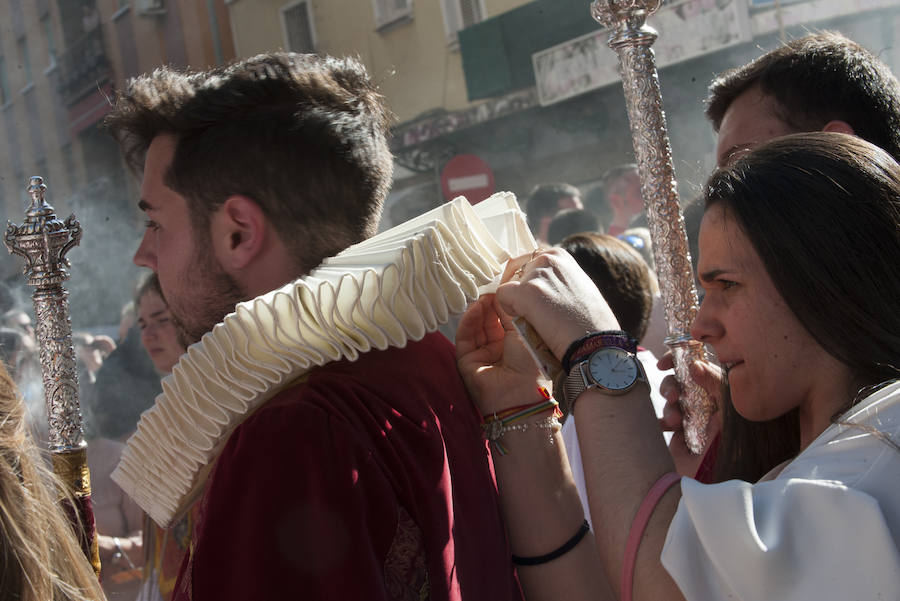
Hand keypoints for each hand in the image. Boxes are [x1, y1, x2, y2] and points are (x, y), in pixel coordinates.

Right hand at [456, 294, 548, 414]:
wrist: (523, 394)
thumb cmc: (532, 363)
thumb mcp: (524, 330)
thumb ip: (510, 310)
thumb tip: (501, 292)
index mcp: (517, 343)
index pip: (505, 317)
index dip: (503, 302)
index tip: (502, 285)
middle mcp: (499, 349)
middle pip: (489, 320)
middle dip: (490, 304)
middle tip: (491, 287)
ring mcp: (483, 355)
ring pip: (475, 327)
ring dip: (479, 310)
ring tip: (483, 296)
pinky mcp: (467, 362)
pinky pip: (465, 338)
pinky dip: (468, 322)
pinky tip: (474, 308)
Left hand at [495, 249, 619, 360]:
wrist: (595, 342)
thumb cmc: (591, 323)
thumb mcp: (577, 287)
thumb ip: (558, 279)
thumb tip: (542, 285)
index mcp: (559, 255)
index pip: (528, 261)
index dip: (528, 282)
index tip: (539, 299)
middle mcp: (547, 259)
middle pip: (515, 272)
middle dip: (519, 292)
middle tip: (537, 312)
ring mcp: (536, 275)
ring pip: (508, 285)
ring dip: (516, 303)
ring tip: (537, 320)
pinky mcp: (526, 292)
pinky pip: (502, 296)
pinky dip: (508, 311)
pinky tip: (527, 322)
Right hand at [658, 353, 723, 476]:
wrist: (719, 483)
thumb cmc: (732, 445)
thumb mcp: (728, 409)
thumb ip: (715, 384)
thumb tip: (695, 365)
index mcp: (721, 394)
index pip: (699, 368)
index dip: (680, 361)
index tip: (665, 363)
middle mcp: (707, 404)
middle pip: (680, 383)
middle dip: (671, 386)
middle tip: (672, 397)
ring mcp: (693, 421)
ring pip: (671, 402)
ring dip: (669, 408)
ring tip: (674, 421)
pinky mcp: (681, 438)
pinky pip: (664, 423)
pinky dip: (661, 422)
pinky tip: (663, 427)